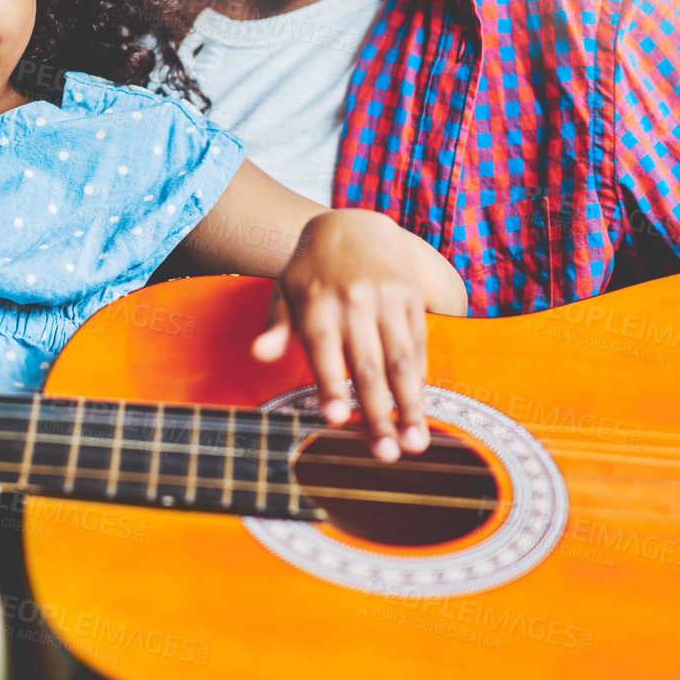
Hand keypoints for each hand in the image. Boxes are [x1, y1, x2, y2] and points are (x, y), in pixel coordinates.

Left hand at [252, 210, 430, 461]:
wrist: (354, 225)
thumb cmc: (311, 273)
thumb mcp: (285, 292)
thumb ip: (275, 326)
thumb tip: (259, 353)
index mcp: (316, 301)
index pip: (323, 349)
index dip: (330, 384)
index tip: (334, 418)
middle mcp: (354, 300)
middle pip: (368, 364)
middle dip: (378, 411)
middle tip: (387, 454)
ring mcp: (387, 298)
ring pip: (401, 359)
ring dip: (410, 404)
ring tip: (415, 443)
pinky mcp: (411, 298)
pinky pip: (419, 345)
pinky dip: (421, 380)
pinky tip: (420, 410)